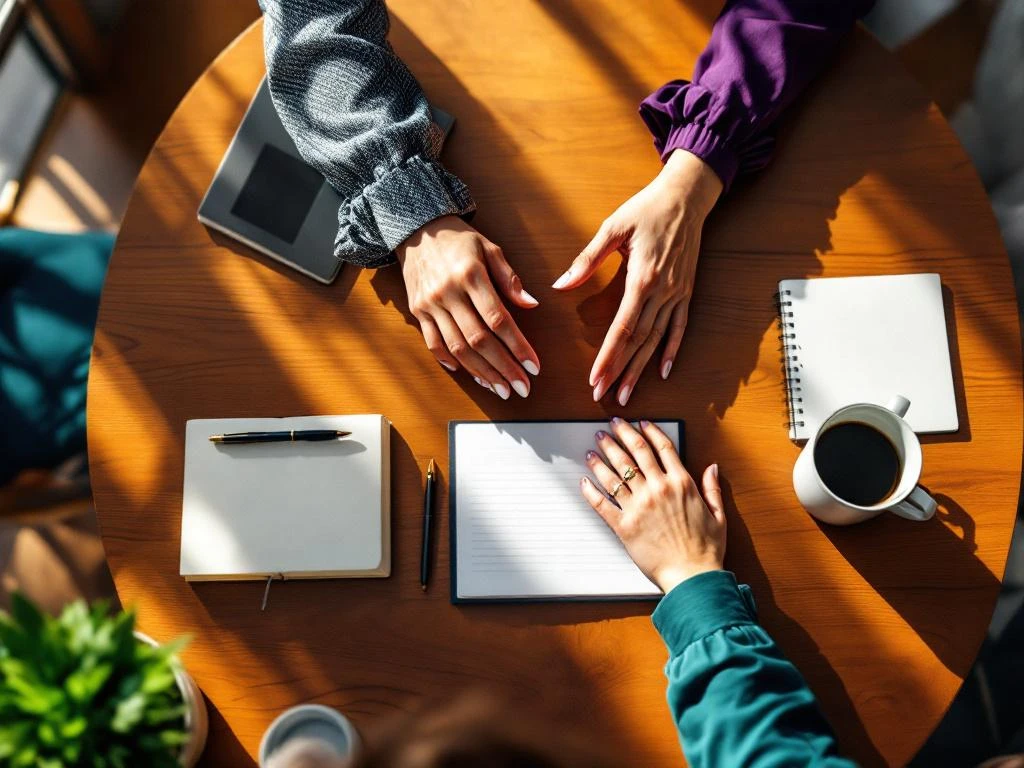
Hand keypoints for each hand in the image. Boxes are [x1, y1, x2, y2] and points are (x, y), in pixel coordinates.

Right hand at [397, 216, 539, 398]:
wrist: (416, 230)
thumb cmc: (458, 240)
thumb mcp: (489, 248)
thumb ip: (509, 278)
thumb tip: (531, 304)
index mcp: (470, 274)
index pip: (498, 319)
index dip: (518, 346)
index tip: (534, 366)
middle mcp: (448, 292)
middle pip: (479, 340)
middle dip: (503, 368)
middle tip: (522, 387)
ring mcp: (430, 304)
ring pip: (457, 347)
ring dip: (481, 372)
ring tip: (500, 389)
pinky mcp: (418, 311)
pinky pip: (433, 343)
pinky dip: (450, 362)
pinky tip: (469, 374)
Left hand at [553, 150, 721, 404]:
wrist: (687, 197)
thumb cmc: (647, 208)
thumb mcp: (612, 228)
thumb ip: (586, 260)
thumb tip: (561, 284)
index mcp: (643, 278)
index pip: (623, 328)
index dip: (609, 356)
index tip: (596, 378)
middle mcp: (663, 292)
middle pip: (639, 341)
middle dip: (620, 371)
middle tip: (603, 396)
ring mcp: (678, 294)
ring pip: (658, 340)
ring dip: (641, 370)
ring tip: (628, 394)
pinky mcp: (686, 292)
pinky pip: (680, 328)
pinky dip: (672, 351)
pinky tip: (663, 371)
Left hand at [580, 418, 724, 592]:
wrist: (692, 577)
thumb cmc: (706, 550)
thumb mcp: (718, 514)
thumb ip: (712, 488)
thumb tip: (711, 467)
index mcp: (681, 483)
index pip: (662, 448)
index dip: (649, 431)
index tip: (639, 422)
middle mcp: (658, 489)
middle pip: (635, 453)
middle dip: (620, 435)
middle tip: (610, 426)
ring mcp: (639, 507)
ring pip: (615, 474)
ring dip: (602, 457)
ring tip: (593, 447)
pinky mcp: (624, 526)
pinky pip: (602, 504)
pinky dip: (590, 491)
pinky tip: (584, 480)